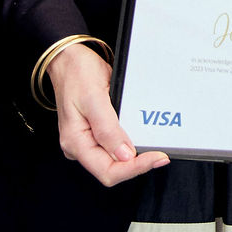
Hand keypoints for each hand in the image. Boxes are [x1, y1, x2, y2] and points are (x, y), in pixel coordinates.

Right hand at [48, 42, 168, 186]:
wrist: (69, 60)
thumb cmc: (77, 75)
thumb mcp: (94, 99)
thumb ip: (107, 129)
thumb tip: (124, 156)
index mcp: (75, 143)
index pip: (107, 171)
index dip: (134, 169)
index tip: (157, 157)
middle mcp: (81, 146)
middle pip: (113, 169)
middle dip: (138, 164)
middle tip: (161, 155)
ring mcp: (88, 140)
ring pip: (116, 160)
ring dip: (136, 156)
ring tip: (156, 147)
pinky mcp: (96, 132)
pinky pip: (116, 145)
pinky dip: (131, 143)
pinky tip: (144, 137)